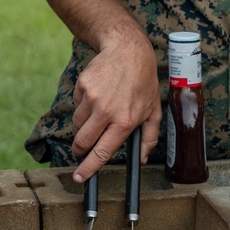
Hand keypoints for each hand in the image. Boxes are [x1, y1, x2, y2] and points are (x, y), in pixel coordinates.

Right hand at [70, 36, 160, 180]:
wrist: (128, 51)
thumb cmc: (143, 82)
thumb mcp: (153, 111)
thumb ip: (148, 138)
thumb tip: (142, 159)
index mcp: (125, 122)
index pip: (102, 152)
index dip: (88, 168)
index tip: (79, 178)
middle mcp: (106, 111)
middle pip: (82, 142)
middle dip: (80, 150)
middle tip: (82, 149)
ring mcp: (92, 97)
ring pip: (77, 124)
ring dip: (83, 125)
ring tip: (99, 112)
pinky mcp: (82, 86)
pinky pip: (76, 105)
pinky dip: (83, 106)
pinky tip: (97, 96)